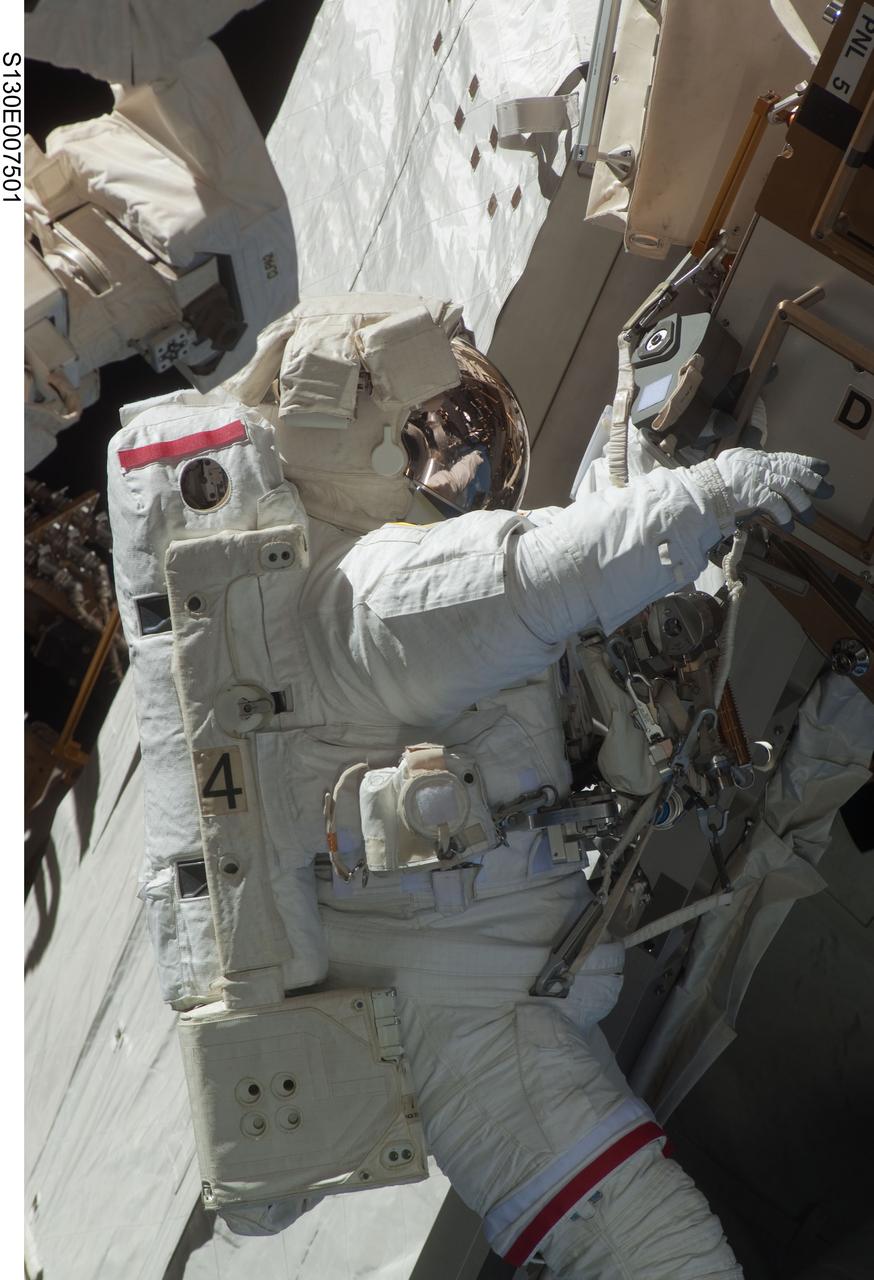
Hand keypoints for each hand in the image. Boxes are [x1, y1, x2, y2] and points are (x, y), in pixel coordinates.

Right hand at [693, 449, 833, 532]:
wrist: (696, 493)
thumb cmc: (708, 485)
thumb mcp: (730, 469)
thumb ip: (747, 471)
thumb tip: (762, 479)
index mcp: (754, 458)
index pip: (786, 457)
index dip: (807, 463)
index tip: (824, 467)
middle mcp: (757, 464)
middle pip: (793, 470)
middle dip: (812, 481)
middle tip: (828, 491)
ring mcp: (756, 478)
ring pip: (789, 487)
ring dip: (801, 503)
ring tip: (809, 517)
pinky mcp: (753, 493)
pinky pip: (775, 503)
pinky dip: (784, 515)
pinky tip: (789, 525)